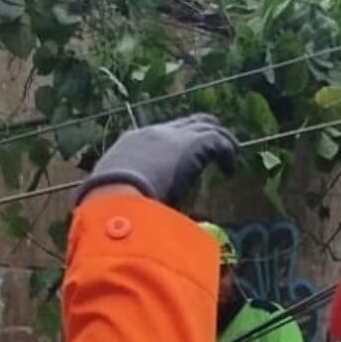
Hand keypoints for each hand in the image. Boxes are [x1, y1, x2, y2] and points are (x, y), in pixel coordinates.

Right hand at [75, 113, 238, 206]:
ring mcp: (175, 135)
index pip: (158, 135)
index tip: (182, 160)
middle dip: (200, 133)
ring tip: (229, 158)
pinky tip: (229, 172)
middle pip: (185, 123)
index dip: (174, 144)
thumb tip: (129, 218)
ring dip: (219, 141)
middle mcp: (154, 133)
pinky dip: (227, 155)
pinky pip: (219, 142)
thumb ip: (127, 199)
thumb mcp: (116, 195)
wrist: (115, 192)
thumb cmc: (111, 202)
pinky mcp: (194, 143)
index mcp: (132, 143)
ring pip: (205, 126)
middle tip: (212, 151)